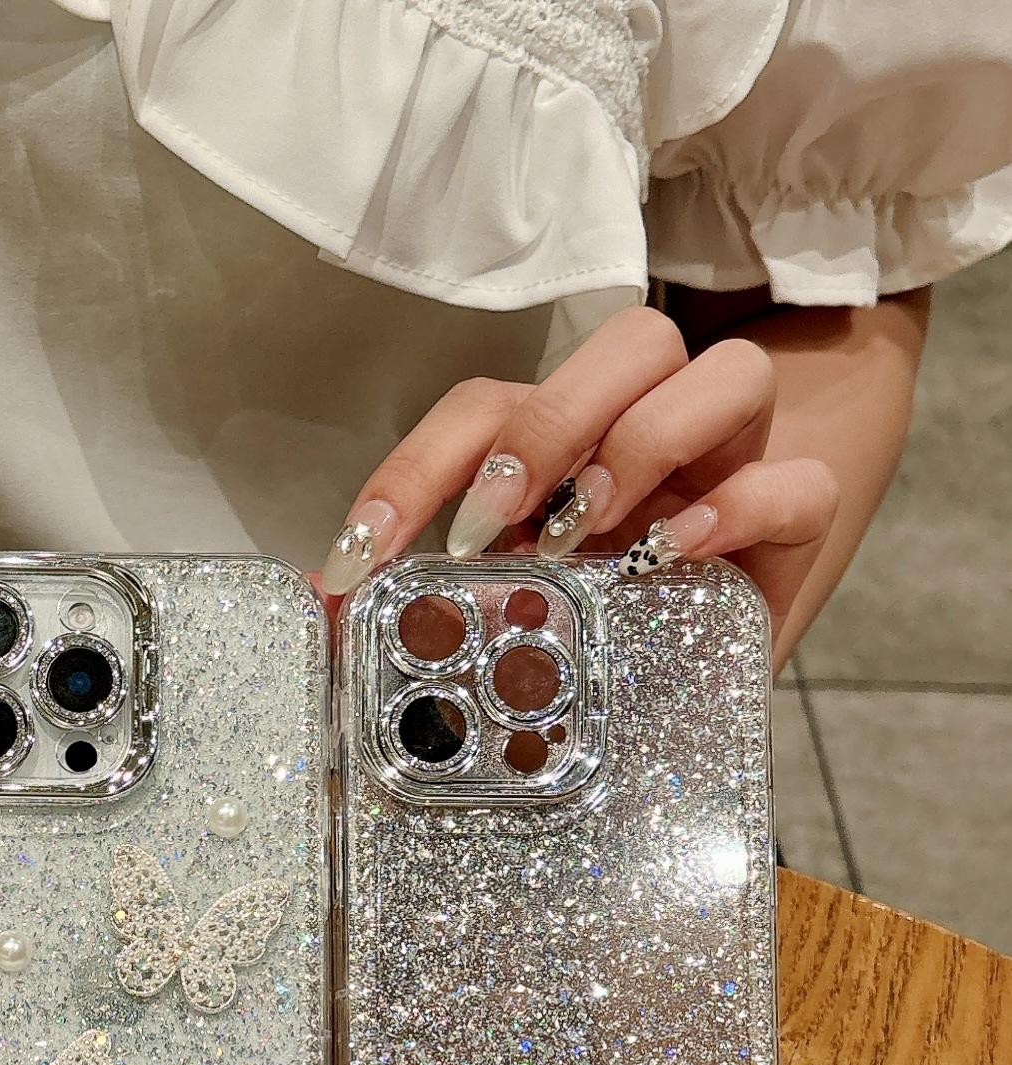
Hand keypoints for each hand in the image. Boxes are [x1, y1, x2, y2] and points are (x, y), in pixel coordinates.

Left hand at [319, 306, 838, 668]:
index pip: (490, 407)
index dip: (418, 467)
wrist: (718, 663)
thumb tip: (325, 613)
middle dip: (550, 422)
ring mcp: (734, 468)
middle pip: (628, 342)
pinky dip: (738, 506)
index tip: (364, 555)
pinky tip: (673, 553)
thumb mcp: (506, 619)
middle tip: (493, 522)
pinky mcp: (797, 526)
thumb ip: (431, 606)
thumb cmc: (597, 631)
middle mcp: (652, 432)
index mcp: (570, 449)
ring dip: (643, 440)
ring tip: (583, 534)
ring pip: (724, 371)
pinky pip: (795, 481)